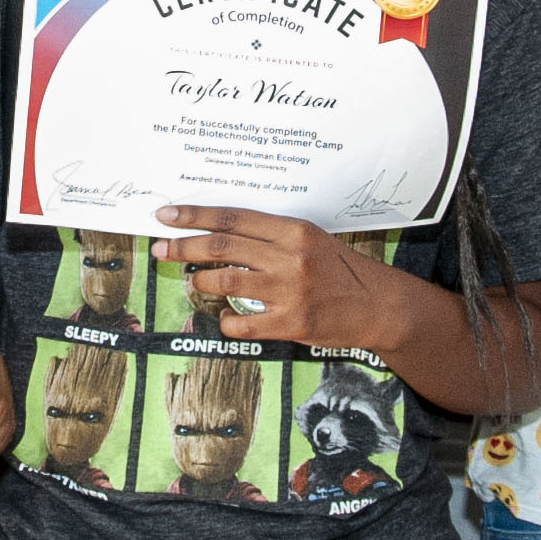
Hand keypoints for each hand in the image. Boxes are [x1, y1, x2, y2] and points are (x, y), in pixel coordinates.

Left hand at [154, 206, 391, 347]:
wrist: (379, 306)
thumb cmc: (342, 271)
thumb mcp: (312, 239)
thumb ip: (272, 236)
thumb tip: (222, 232)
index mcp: (294, 231)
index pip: (233, 218)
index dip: (195, 216)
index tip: (167, 216)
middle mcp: (290, 257)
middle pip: (222, 247)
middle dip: (184, 247)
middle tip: (161, 249)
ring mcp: (290, 291)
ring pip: (226, 282)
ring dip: (201, 282)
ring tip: (194, 281)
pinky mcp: (292, 323)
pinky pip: (242, 324)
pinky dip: (226, 321)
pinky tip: (226, 317)